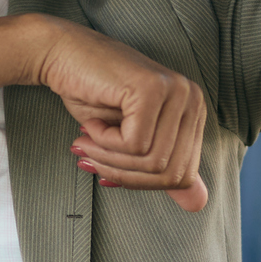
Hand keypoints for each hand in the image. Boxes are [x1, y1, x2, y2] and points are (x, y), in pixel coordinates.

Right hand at [35, 20, 208, 211]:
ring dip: (110, 158)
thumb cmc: (93, 96)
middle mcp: (192, 99)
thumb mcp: (132, 141)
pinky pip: (134, 144)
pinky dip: (104, 141)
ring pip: (152, 161)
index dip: (141, 182)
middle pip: (170, 172)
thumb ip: (164, 169)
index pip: (183, 175)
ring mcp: (176, 92)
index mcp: (193, 113)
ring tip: (88, 141)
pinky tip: (91, 123)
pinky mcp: (152, 89)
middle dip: (124, 174)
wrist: (61, 56)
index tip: (109, 172)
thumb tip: (199, 205)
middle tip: (92, 158)